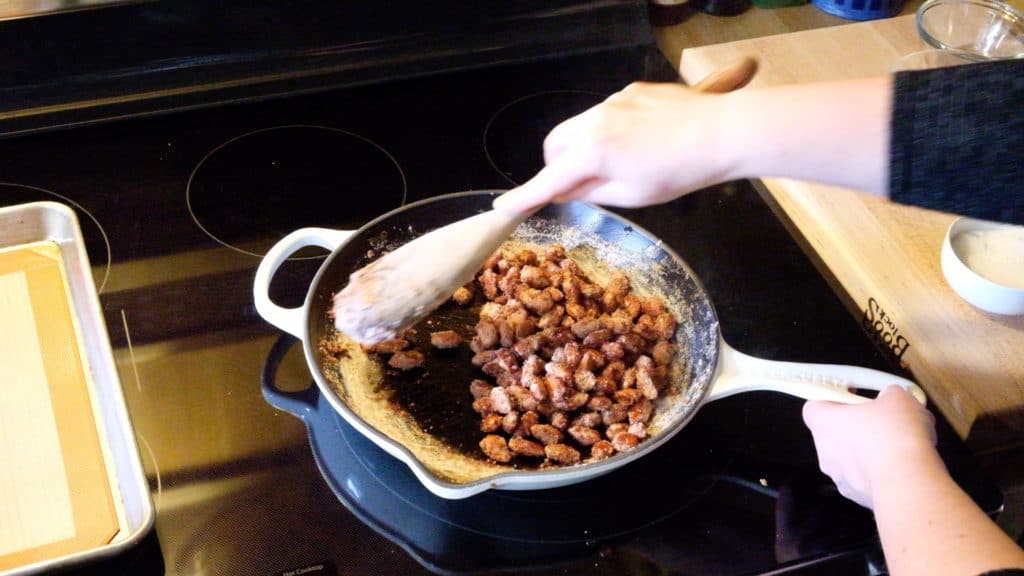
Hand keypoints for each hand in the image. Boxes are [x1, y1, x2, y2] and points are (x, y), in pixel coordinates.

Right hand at [492, 81, 738, 212]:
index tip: (503, 207)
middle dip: (556, 165)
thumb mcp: (631, 195)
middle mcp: (595, 121)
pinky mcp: (632, 91)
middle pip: (554, 144)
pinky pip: (605, 114)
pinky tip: (640, 144)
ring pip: (578, 127)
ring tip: (619, 165)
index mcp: (593, 152)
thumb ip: (591, 191)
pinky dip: (608, 132)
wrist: (722, 132)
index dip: (525, 196)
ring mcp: (613, 102)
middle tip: (578, 186)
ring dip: (583, 148)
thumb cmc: (680, 171)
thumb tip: (567, 190)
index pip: (548, 180)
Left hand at [802, 385, 938, 508]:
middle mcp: (824, 451)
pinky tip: (905, 468)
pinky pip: (866, 478)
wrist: (907, 483)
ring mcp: (839, 477)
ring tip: (901, 446)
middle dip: (857, 427)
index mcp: (824, 422)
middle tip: (883, 421)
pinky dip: (881, 473)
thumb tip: (891, 399)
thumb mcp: (897, 398)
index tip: (854, 397)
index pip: (813, 407)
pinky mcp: (857, 497)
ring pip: (851, 458)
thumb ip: (888, 395)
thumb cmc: (894, 433)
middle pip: (834, 433)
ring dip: (870, 452)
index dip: (832, 400)